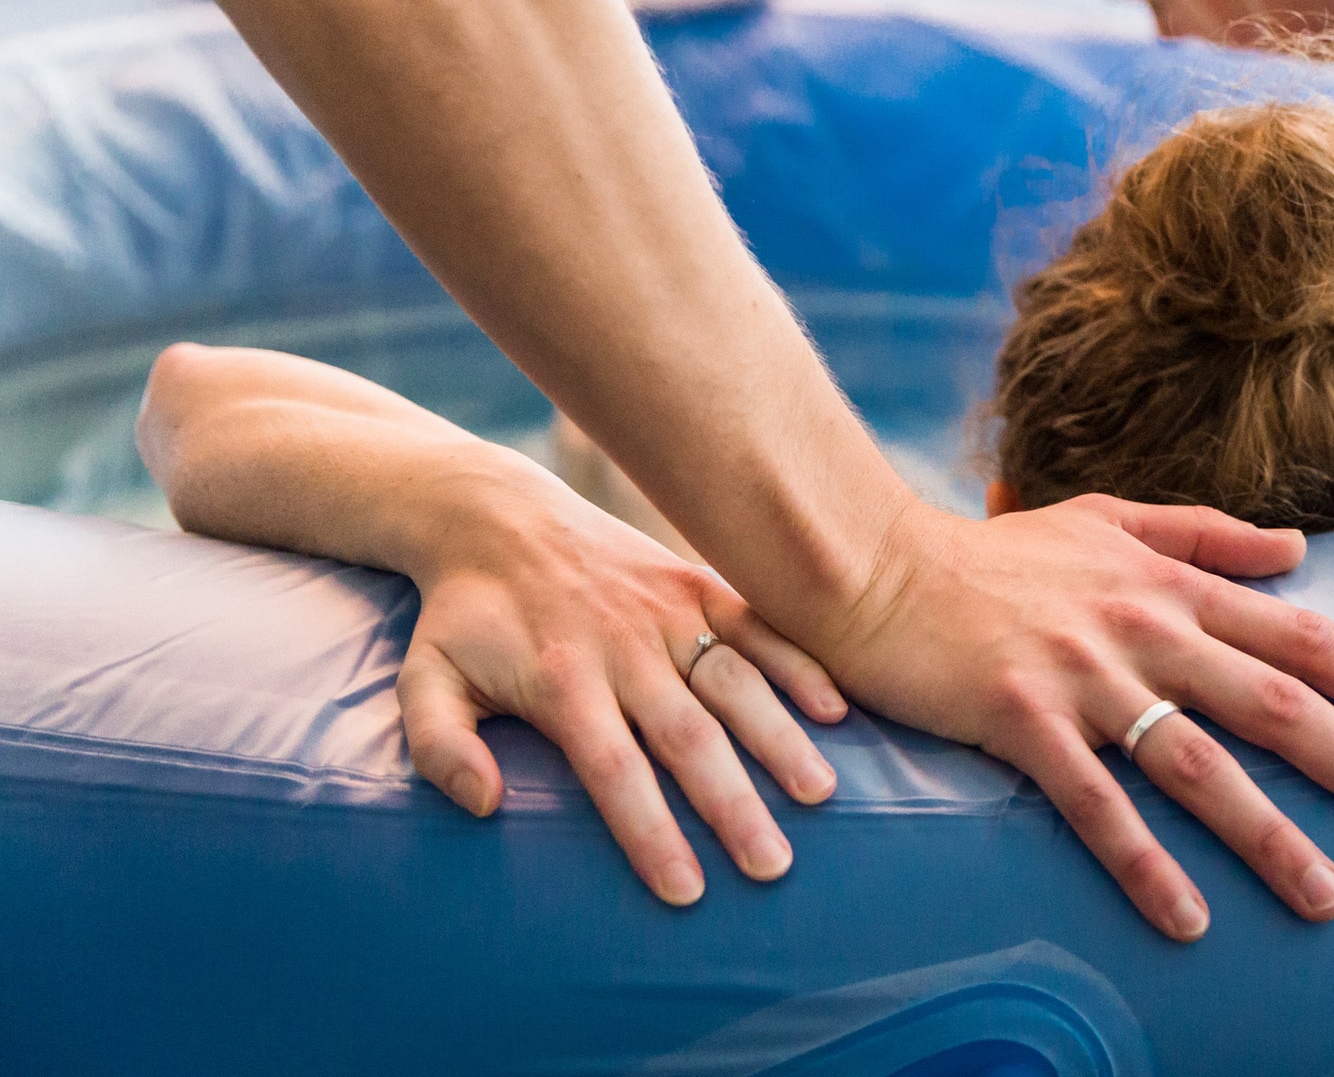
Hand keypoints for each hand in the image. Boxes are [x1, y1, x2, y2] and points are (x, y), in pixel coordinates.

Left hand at [395, 464, 849, 903]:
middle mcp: (623, 647)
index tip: (686, 890)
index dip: (652, 831)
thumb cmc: (464, 618)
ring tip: (817, 796)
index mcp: (561, 680)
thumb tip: (486, 804)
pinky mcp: (695, 583)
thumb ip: (439, 746)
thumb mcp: (422, 680)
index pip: (614, 769)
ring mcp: (666, 611)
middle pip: (688, 736)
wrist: (497, 518)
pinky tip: (836, 707)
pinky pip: (756, 624)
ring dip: (778, 738)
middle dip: (732, 805)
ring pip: (734, 682)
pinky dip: (798, 661)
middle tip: (770, 866)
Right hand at [814, 496, 1333, 940]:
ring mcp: (1084, 677)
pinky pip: (1095, 804)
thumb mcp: (1105, 519)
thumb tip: (1296, 550)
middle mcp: (1143, 630)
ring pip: (1198, 767)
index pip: (1297, 636)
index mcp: (1170, 586)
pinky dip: (1143, 863)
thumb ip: (1202, 534)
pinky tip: (1187, 919)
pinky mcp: (1021, 720)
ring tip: (1330, 899)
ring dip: (1269, 838)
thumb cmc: (994, 552)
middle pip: (1275, 705)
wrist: (876, 564)